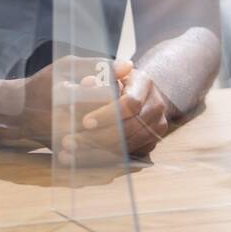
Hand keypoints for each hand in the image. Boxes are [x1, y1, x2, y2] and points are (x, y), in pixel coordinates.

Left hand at [59, 60, 173, 164]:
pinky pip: (131, 153)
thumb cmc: (120, 83)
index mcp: (144, 83)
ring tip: (75, 152)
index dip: (107, 115)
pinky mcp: (154, 141)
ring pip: (130, 143)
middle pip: (130, 127)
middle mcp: (156, 105)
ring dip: (101, 150)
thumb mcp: (110, 74)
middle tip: (72, 142)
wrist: (142, 96)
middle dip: (99, 137)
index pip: (130, 103)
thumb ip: (98, 77)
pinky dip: (109, 157)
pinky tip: (88, 157)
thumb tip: (88, 83)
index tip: (85, 122)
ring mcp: (158, 125)